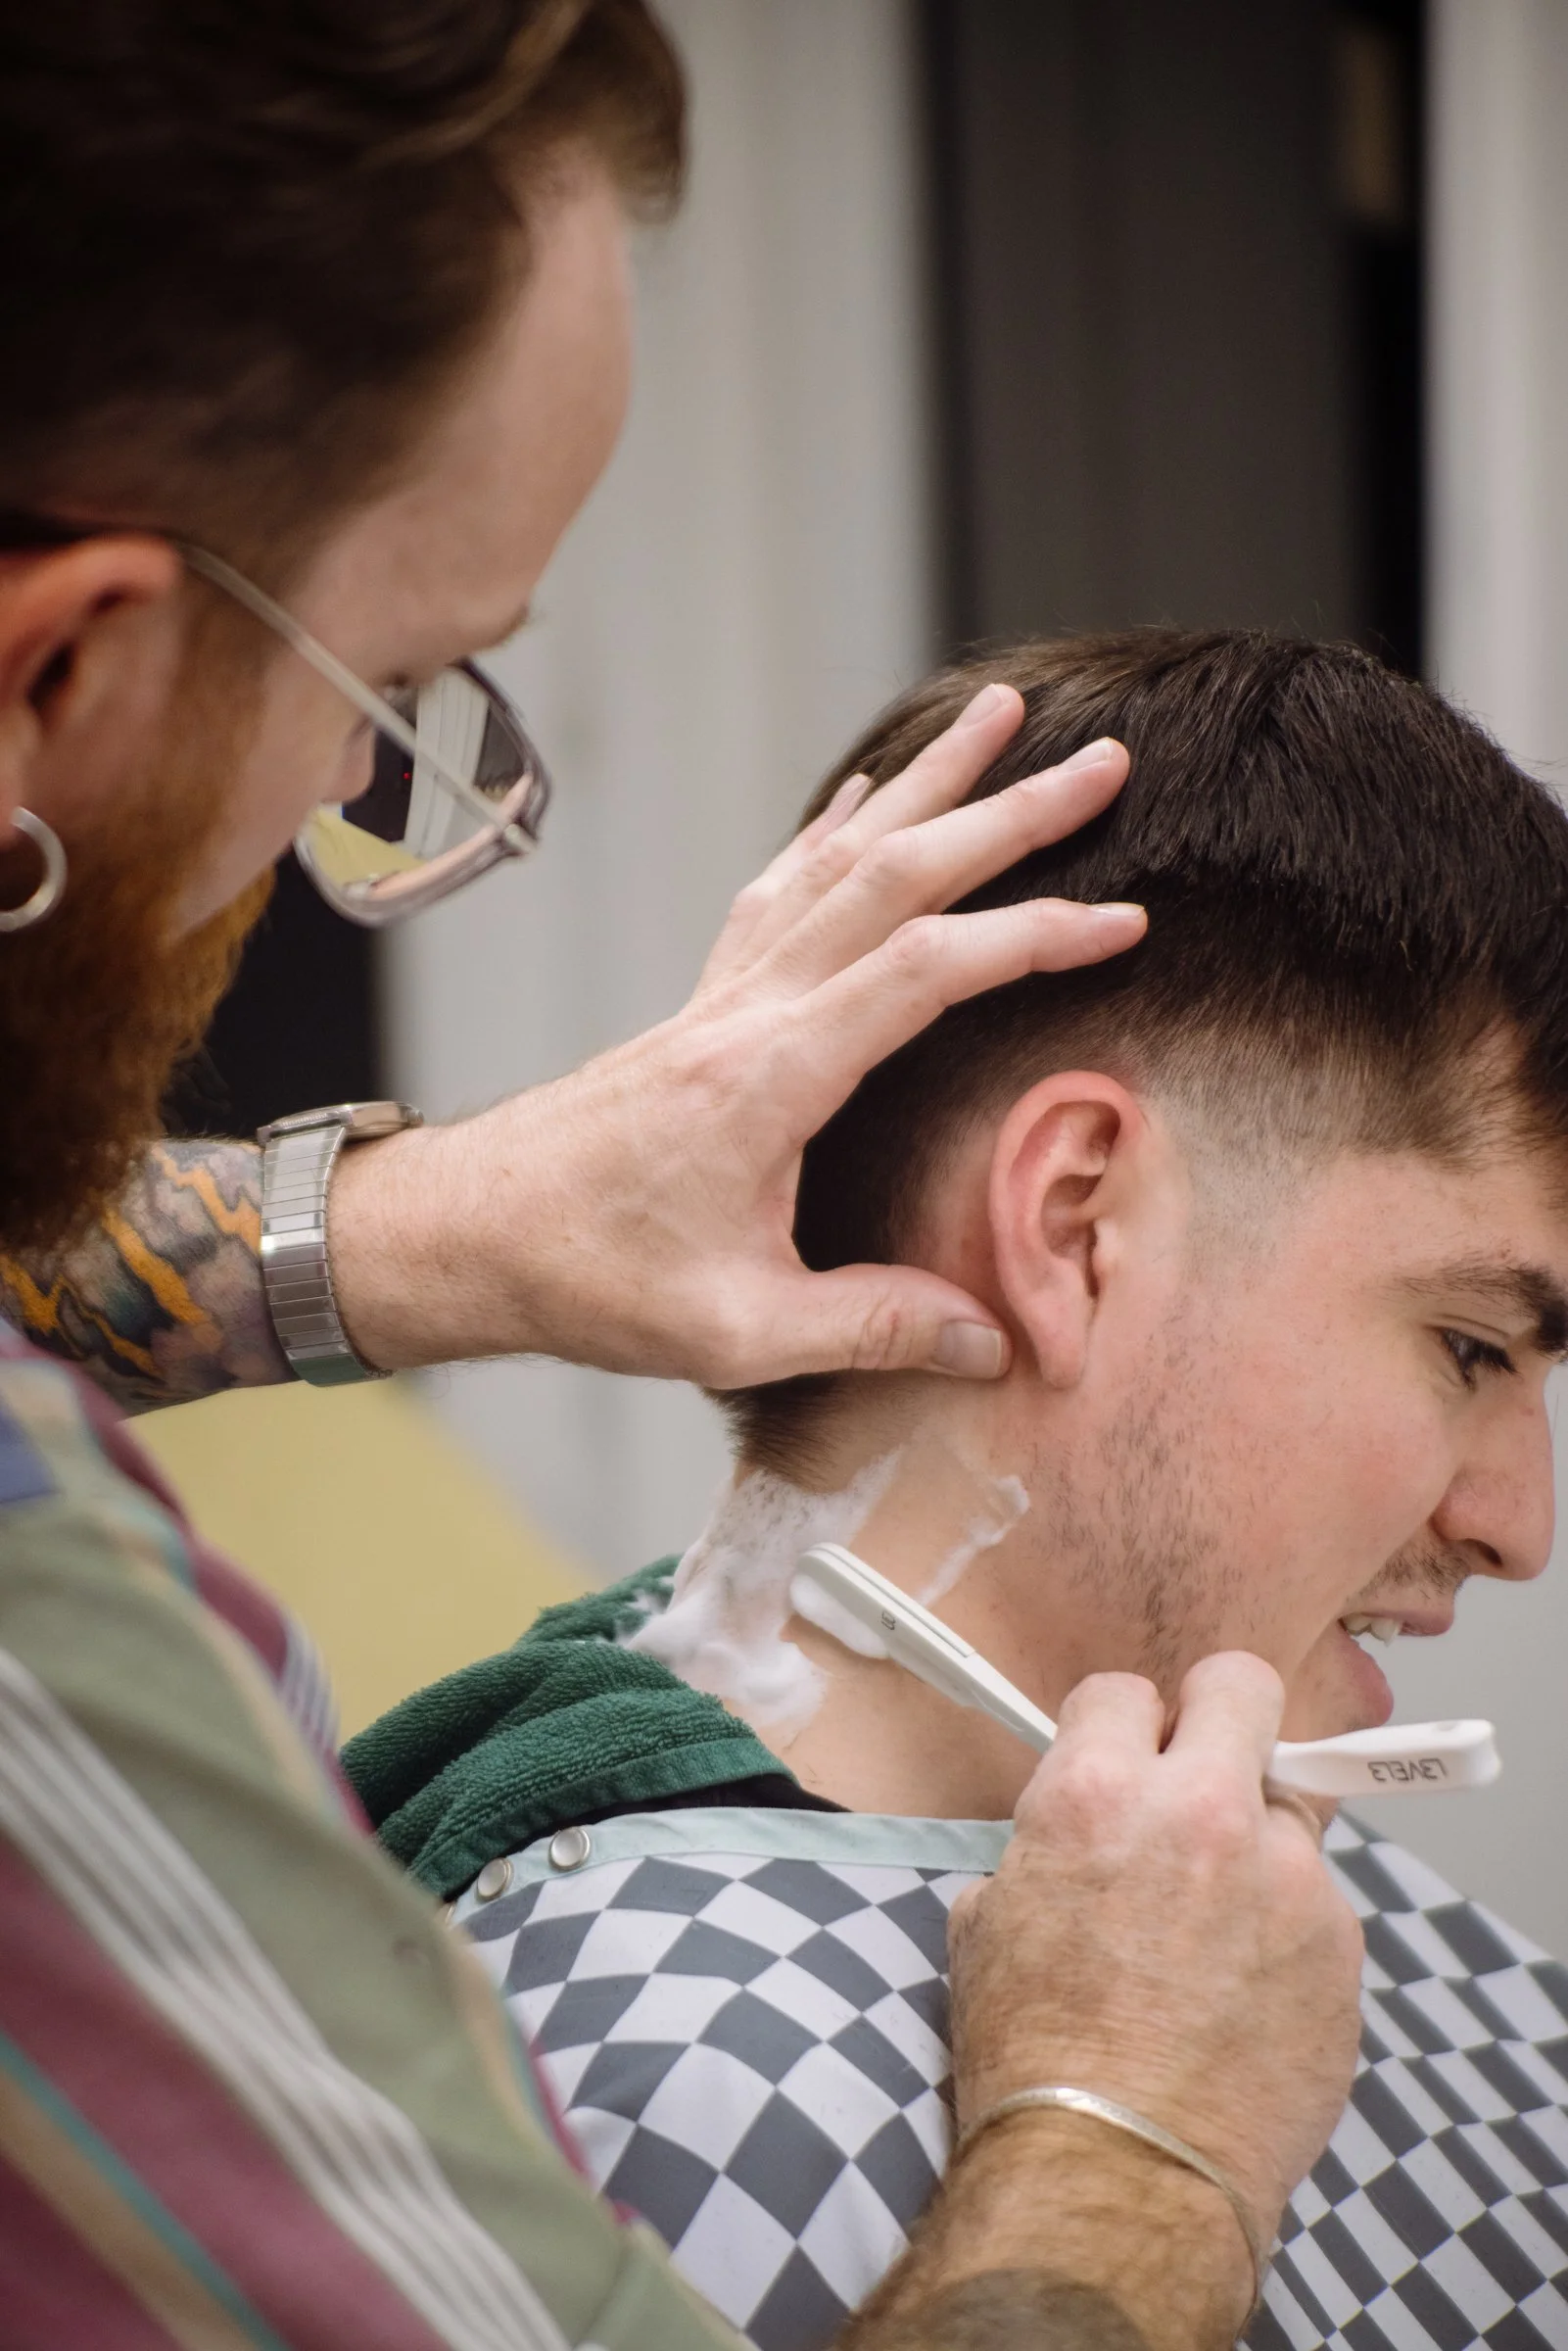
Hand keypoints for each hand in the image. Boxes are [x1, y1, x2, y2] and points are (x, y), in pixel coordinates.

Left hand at [331, 685, 1143, 1383]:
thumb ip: (870, 1328)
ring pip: (836, 859)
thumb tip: (992, 1343)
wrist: (464, 1234)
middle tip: (1102, 763)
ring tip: (1001, 717)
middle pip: (891, 877)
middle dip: (1005, 814)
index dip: (1030, 937)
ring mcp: (720, 994)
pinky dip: (835, 829)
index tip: (1122, 922)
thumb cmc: (585, 1279)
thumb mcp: (735, 1331)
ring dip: (926, 786)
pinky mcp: (702, 1003)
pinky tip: (864, 797)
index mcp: (765, 1077)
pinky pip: (779, 887)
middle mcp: (745, 1009)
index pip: (921, 970)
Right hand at [941, 1654, 1362, 2320]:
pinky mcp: (1340, 1943)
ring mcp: (1285, 1874)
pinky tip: (1244, 1994)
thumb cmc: (1036, 2060)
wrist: (1117, 2174)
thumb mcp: (987, 1924)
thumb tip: (1070, 1841)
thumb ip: (1044, 1847)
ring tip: (1215, 1930)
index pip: (1124, 1690)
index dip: (1115, 1728)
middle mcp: (1200, 1811)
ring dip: (1253, 1845)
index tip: (1120, 1759)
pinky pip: (1314, 1902)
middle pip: (1244, 1687)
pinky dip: (1285, 1931)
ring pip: (1285, 1810)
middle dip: (1218, 1717)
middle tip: (1200, 1771)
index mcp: (1096, 1794)